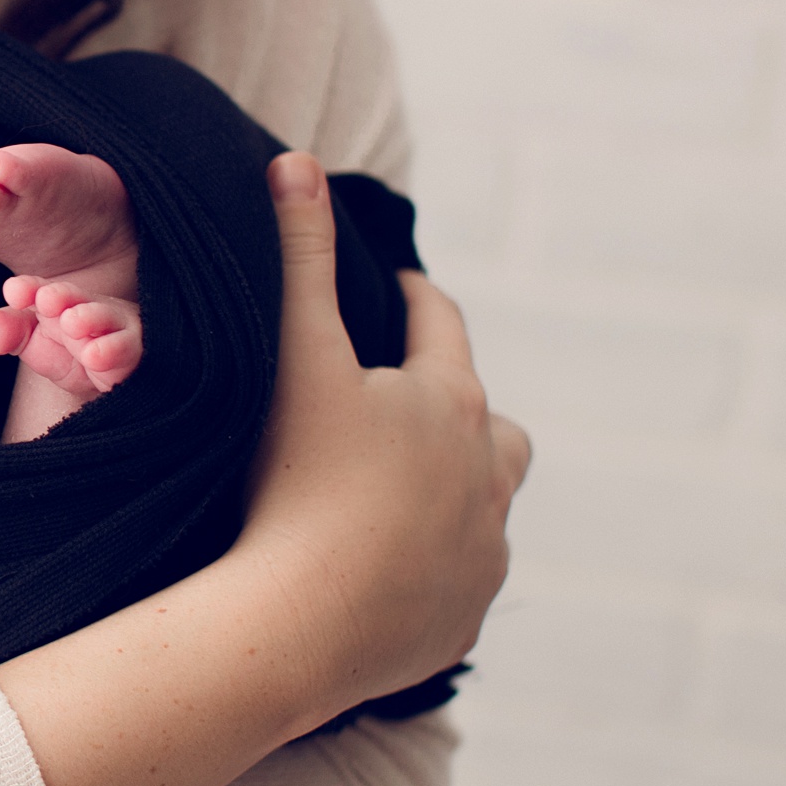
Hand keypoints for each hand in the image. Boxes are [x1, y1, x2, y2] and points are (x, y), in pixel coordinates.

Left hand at [0, 274, 143, 399]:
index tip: (13, 293)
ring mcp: (117, 328)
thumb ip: (6, 333)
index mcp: (60, 301)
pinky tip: (95, 356)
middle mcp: (90, 308)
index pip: (41, 290)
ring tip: (72, 324)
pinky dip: (113, 351)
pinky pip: (129, 349)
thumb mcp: (33, 343)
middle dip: (62, 297)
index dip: (28, 289)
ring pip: (107, 318)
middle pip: (76, 297)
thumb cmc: (70, 351)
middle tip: (46, 301)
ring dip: (90, 318)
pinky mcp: (137, 352)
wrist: (113, 378)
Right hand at [240, 152, 524, 722]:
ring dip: (457, 488)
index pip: (442, 330)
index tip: (398, 292)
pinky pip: (459, 579)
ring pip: (488, 504)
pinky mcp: (461, 620)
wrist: (295, 625)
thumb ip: (299, 256)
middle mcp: (487, 477)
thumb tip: (296, 161)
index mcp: (452, 404)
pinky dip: (434, 563)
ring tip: (407, 489)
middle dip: (460, 407)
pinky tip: (391, 568)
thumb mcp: (295, 356)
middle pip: (494, 426)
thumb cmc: (291, 482)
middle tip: (410, 404)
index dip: (416, 304)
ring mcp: (481, 553)